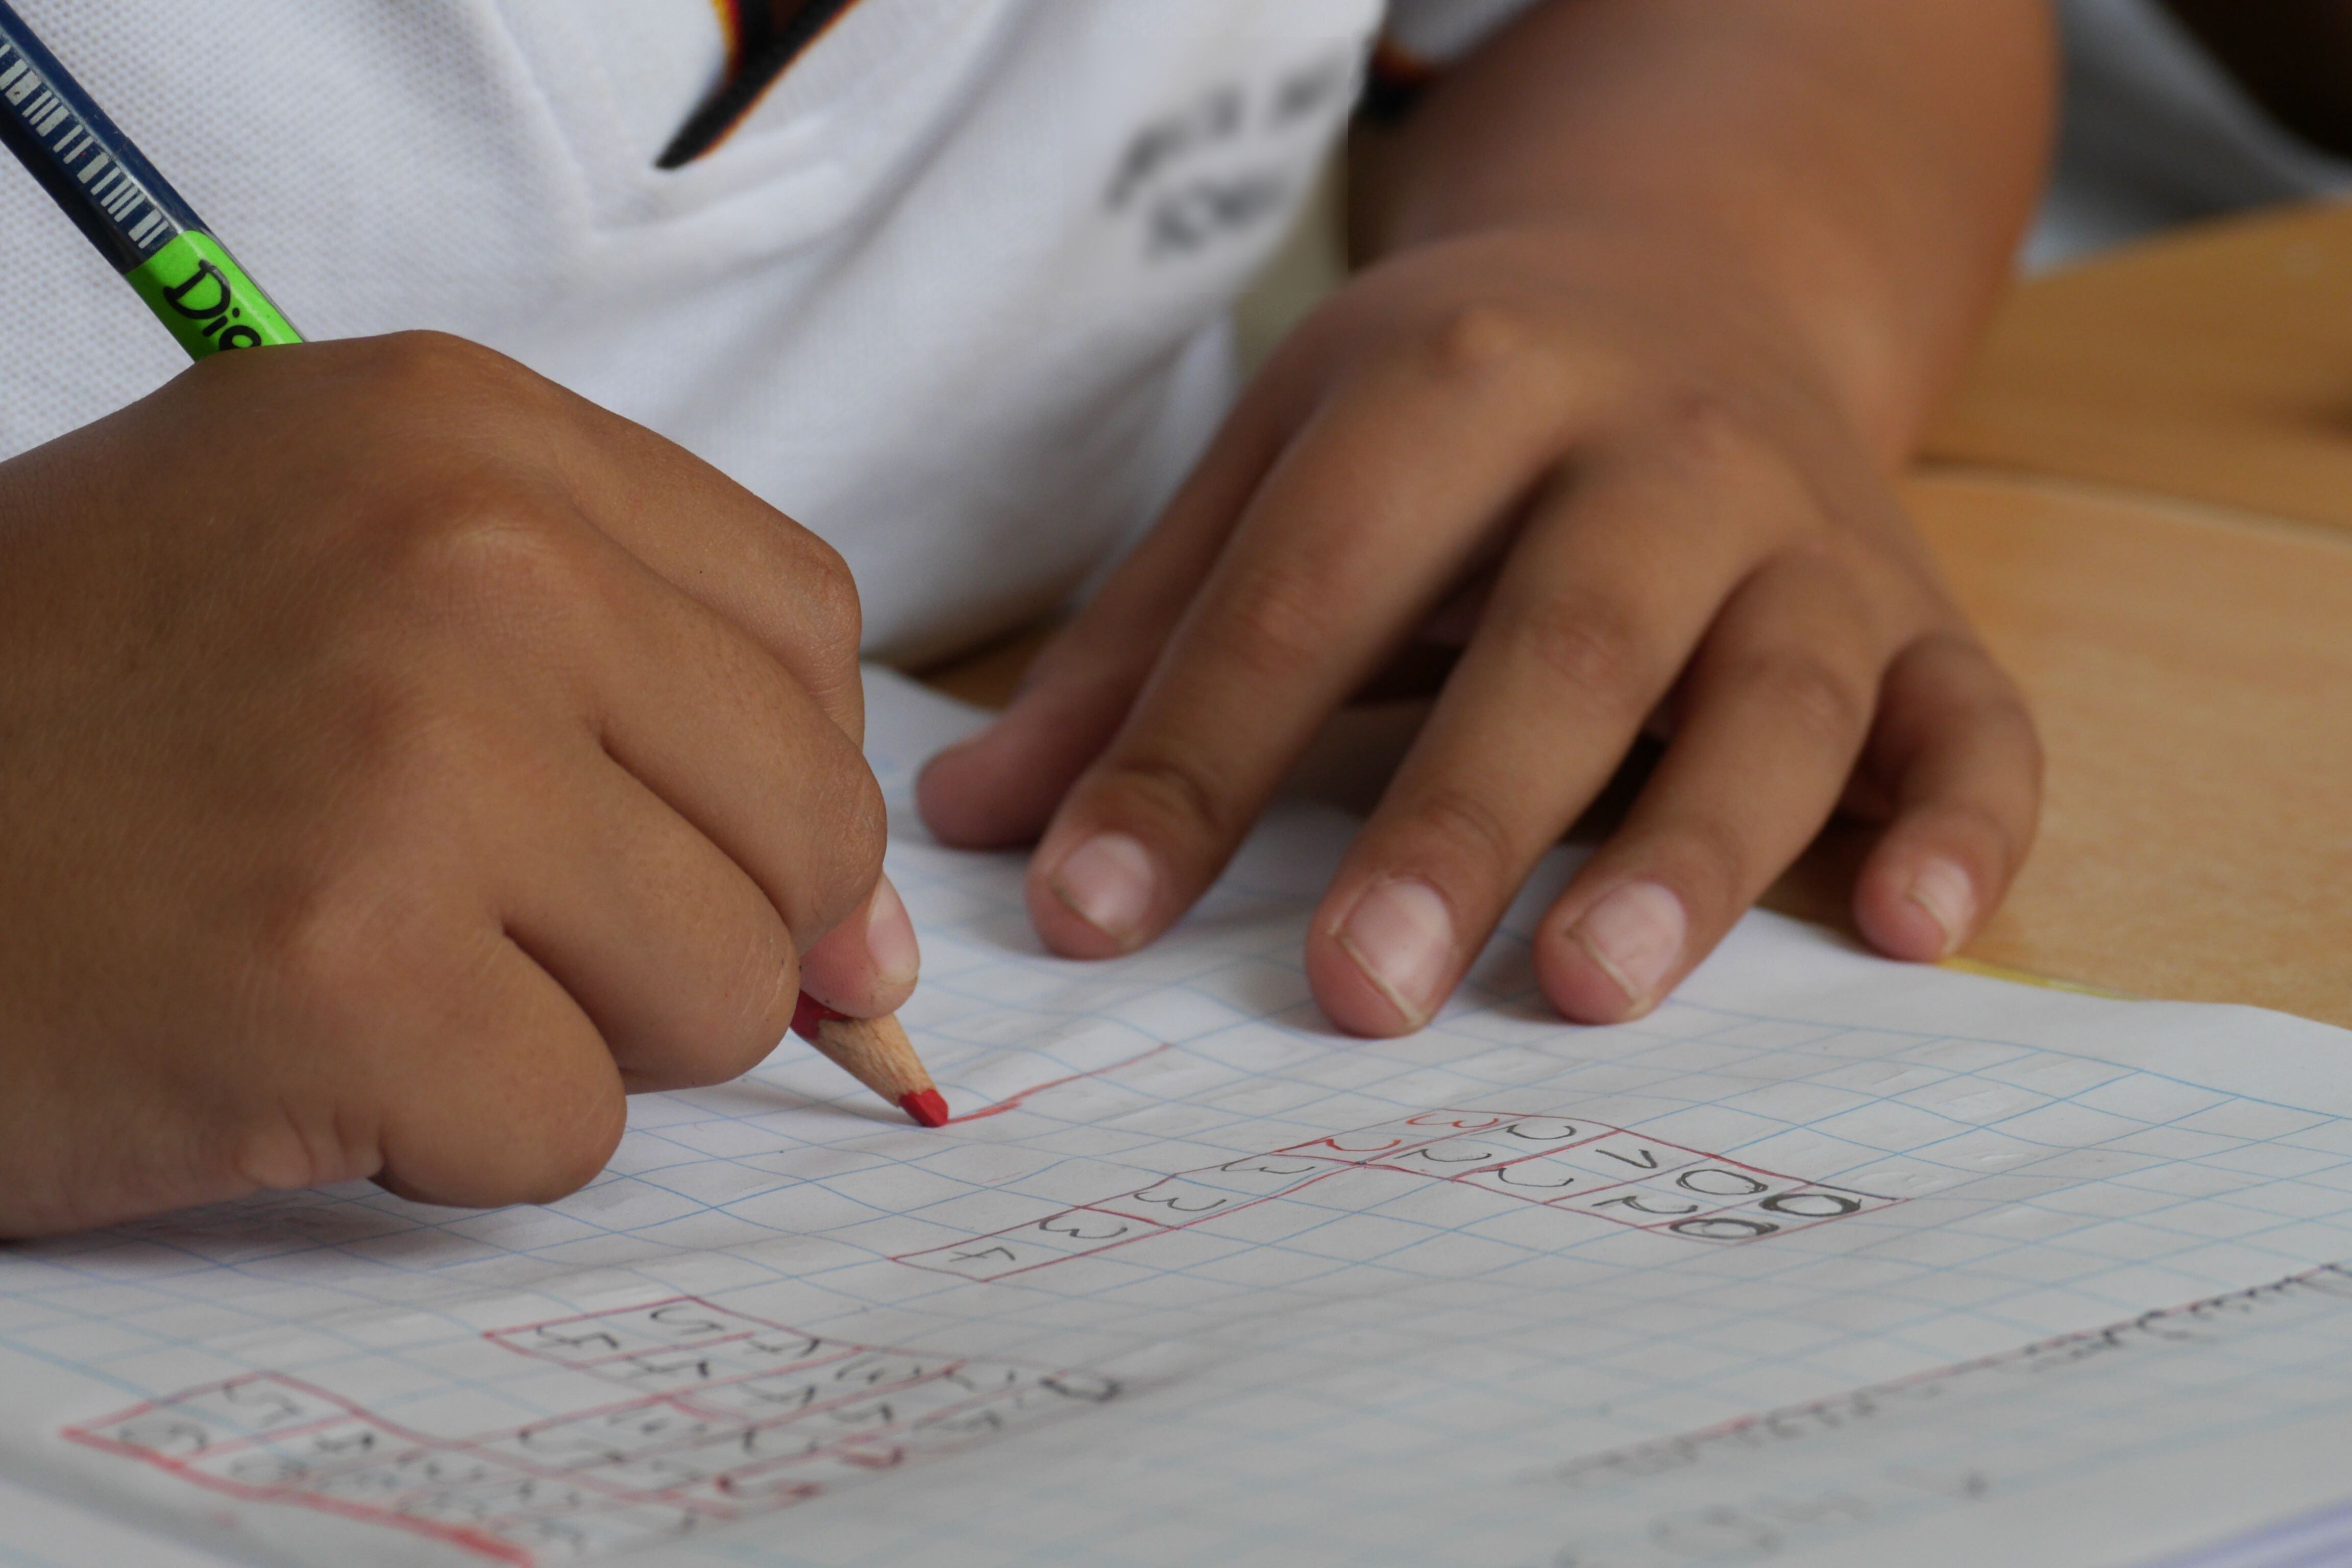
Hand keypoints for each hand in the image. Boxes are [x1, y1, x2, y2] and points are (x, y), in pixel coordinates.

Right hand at [0, 334, 906, 1236]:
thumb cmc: (97, 724)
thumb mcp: (363, 595)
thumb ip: (647, 716)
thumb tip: (879, 944)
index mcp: (468, 435)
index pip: (806, 635)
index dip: (768, 777)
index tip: (680, 843)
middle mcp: (465, 561)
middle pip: (805, 825)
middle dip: (691, 926)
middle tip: (492, 924)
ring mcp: (412, 762)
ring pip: (724, 992)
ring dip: (578, 1033)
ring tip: (388, 972)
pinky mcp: (346, 973)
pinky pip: (573, 1127)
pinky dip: (457, 1136)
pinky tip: (308, 1052)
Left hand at [919, 224, 2038, 1034]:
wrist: (1693, 277)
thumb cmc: (1454, 413)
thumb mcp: (1281, 464)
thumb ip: (1141, 645)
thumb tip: (975, 829)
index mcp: (1462, 385)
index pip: (1308, 591)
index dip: (1192, 759)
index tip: (1089, 918)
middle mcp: (1656, 448)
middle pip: (1562, 640)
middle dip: (1457, 819)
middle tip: (1358, 993)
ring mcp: (1810, 534)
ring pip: (1775, 695)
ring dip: (1692, 847)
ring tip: (1590, 989)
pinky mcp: (1922, 614)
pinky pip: (1975, 722)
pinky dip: (1964, 825)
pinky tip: (1912, 933)